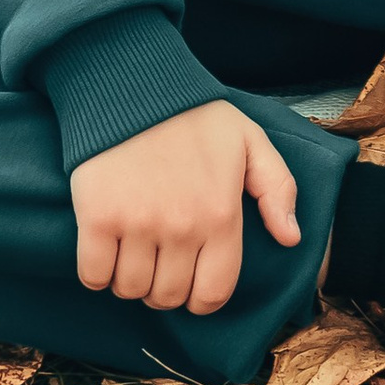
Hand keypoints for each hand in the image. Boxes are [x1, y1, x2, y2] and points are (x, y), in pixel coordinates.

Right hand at [69, 102, 300, 315]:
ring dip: (130, 280)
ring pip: (131, 290)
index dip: (202, 299)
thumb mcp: (250, 142)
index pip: (214, 292)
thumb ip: (277, 189)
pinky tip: (104, 251)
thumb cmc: (193, 115)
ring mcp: (138, 224)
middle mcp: (183, 227)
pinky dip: (97, 273)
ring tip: (132, 253)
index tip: (191, 286)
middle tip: (158, 263)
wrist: (133, 85)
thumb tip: (290, 237)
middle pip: (168, 296)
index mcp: (221, 215)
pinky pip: (94, 275)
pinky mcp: (97, 217)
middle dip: (164, 289)